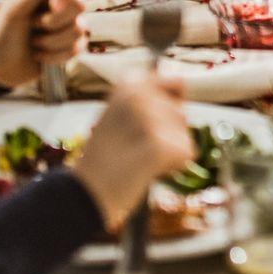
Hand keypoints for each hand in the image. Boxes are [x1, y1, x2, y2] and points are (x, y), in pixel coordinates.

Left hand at [0, 0, 85, 89]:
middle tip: (33, 26)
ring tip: (33, 43)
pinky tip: (39, 55)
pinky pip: (76, 49)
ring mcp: (69, 27)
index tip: (53, 4)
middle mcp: (63, 6)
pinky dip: (54, 56)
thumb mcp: (11, 10)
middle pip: (80, 5)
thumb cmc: (2, 33)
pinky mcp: (72, 48)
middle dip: (54, 21)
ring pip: (78, 30)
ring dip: (50, 41)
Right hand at [72, 71, 194, 231]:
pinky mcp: (158, 143)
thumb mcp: (124, 113)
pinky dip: (172, 167)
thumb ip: (154, 94)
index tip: (137, 128)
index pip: (176, 83)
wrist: (85, 194)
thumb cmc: (107, 156)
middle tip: (132, 149)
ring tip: (135, 159)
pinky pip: (186, 154)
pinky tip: (145, 170)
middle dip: (166, 135)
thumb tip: (182, 79)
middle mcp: (137, 93)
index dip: (165, 112)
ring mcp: (148, 117)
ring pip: (184, 135)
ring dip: (167, 152)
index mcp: (128, 82)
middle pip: (180, 115)